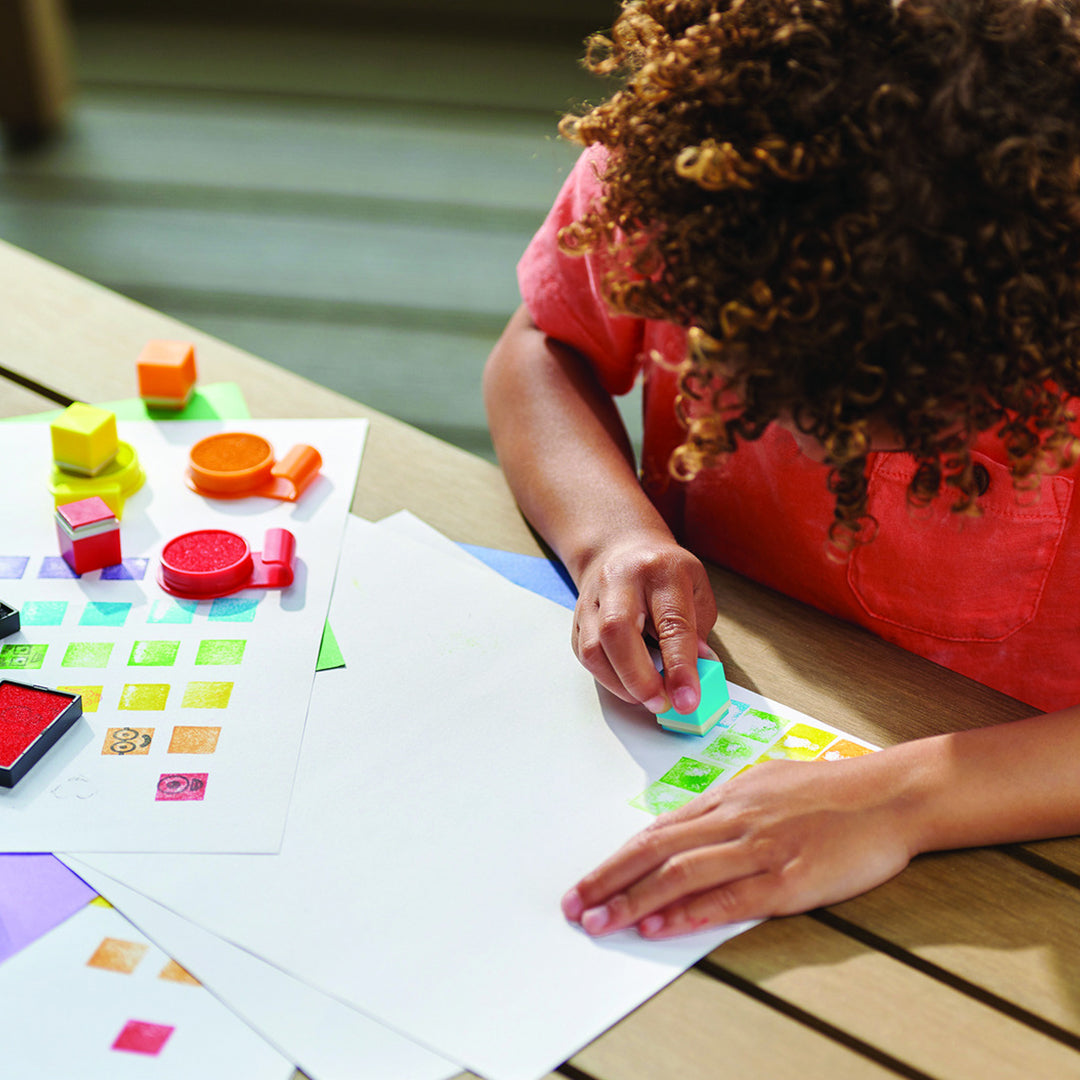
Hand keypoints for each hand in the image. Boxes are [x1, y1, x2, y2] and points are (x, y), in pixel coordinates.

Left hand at [562, 754, 916, 937]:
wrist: (890, 794)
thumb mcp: (766, 782)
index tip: (586, 882)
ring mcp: (761, 848)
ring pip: (683, 873)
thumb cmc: (830, 789)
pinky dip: (691, 912)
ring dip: (635, 900)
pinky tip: (662, 926)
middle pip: (656, 850)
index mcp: (728, 798)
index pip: (656, 831)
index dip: (615, 860)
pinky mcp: (791, 879)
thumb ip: (723, 806)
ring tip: (601, 922)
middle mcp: (735, 819)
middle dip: (609, 880)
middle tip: (574, 906)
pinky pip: (732, 897)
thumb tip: (683, 826)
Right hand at [571, 530, 717, 713]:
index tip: (687, 700)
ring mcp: (593, 598)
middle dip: (640, 678)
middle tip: (660, 703)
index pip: (671, 623)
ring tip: (646, 697)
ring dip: (621, 683)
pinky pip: (585, 655)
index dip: (680, 667)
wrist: (622, 547)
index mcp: (661, 572)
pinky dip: (607, 678)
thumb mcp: (697, 592)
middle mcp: (620, 581)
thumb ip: (698, 634)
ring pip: (594, 647)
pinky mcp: (578, 618)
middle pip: (618, 631)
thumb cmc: (665, 573)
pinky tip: (627, 684)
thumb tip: (696, 677)